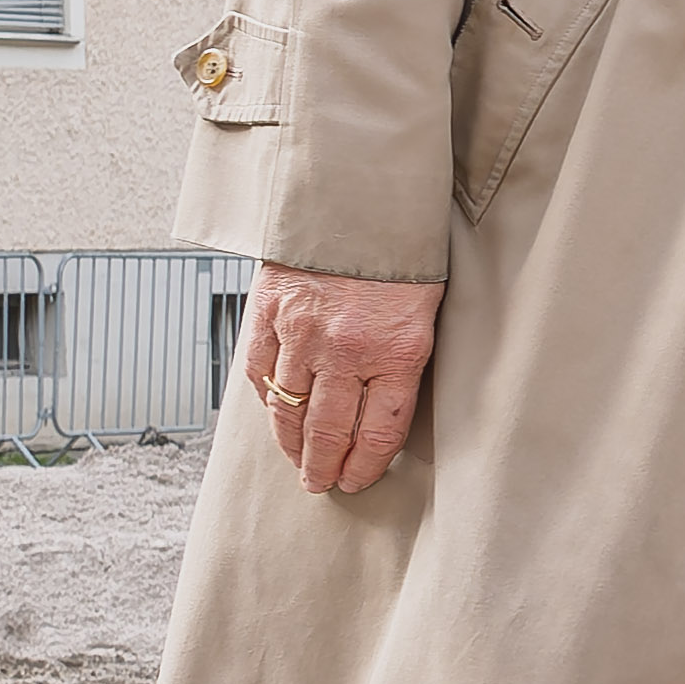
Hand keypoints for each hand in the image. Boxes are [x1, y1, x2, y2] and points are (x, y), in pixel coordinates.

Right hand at [240, 266, 439, 498]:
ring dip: (291, 445)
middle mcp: (346, 349)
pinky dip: (266, 401)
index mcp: (397, 351)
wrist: (356, 198)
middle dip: (324, 467)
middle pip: (329, 431)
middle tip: (321, 485)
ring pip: (288, 410)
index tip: (357, 481)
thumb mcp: (425, 313)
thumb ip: (403, 364)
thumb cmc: (400, 258)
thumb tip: (380, 416)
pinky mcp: (268, 314)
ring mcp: (302, 333)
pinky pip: (259, 374)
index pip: (379, 432)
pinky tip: (275, 415)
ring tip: (298, 463)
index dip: (365, 466)